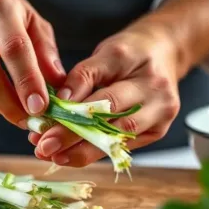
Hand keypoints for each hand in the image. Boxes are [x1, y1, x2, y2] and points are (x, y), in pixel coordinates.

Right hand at [0, 0, 65, 126]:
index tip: (41, 107)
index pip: (14, 50)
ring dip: (3, 110)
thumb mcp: (33, 22)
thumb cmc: (6, 15)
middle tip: (33, 120)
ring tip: (22, 113)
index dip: (28, 82)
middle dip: (14, 107)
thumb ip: (47, 53)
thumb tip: (59, 87)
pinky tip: (2, 101)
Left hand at [29, 24, 181, 166]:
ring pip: (118, 140)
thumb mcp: (106, 52)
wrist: (165, 54)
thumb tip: (58, 104)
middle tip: (44, 147)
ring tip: (54, 156)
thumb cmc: (130, 53)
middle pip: (112, 121)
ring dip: (82, 151)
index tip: (45, 121)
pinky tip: (71, 155)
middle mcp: (157, 94)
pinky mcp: (158, 131)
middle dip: (74, 136)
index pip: (102, 90)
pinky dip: (95, 151)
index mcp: (139, 65)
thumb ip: (83, 77)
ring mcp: (161, 115)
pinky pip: (122, 145)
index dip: (73, 109)